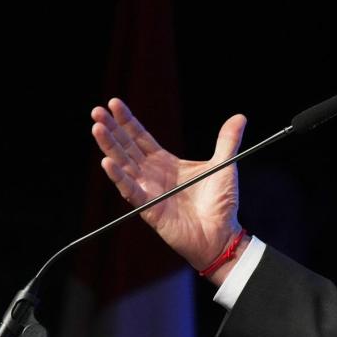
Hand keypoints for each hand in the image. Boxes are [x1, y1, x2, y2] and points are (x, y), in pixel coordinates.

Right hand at [91, 98, 247, 282]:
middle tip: (97, 110)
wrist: (223, 233)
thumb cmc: (221, 203)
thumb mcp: (224, 164)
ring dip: (110, 147)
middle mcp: (153, 175)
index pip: (141, 138)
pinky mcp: (150, 209)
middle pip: (127, 148)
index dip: (128, 122)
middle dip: (112, 129)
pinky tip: (107, 162)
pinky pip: (131, 191)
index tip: (115, 103)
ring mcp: (149, 191)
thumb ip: (227, 140)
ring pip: (124, 165)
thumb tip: (239, 117)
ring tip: (97, 128)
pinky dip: (119, 177)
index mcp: (167, 163)